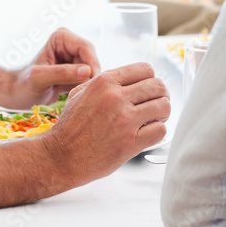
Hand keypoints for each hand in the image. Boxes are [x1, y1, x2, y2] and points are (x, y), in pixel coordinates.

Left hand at [7, 28, 100, 108]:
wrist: (17, 95)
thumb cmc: (23, 85)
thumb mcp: (39, 79)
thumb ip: (62, 73)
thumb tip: (87, 71)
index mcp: (61, 37)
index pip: (86, 48)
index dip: (91, 66)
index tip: (90, 84)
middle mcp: (70, 45)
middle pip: (92, 60)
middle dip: (90, 76)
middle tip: (83, 94)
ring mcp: (74, 58)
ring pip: (92, 71)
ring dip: (87, 84)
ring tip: (74, 96)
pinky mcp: (76, 72)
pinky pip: (88, 80)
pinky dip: (84, 89)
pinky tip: (73, 96)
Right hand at [41, 62, 169, 184]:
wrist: (61, 157)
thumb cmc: (69, 126)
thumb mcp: (79, 93)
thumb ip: (103, 82)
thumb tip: (127, 78)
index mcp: (104, 81)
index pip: (145, 69)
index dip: (150, 79)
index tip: (148, 90)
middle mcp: (116, 97)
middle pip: (158, 86)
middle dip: (161, 95)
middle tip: (155, 105)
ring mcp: (124, 120)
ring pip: (164, 105)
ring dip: (162, 113)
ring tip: (153, 119)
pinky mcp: (130, 142)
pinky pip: (161, 130)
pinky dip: (158, 131)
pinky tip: (147, 133)